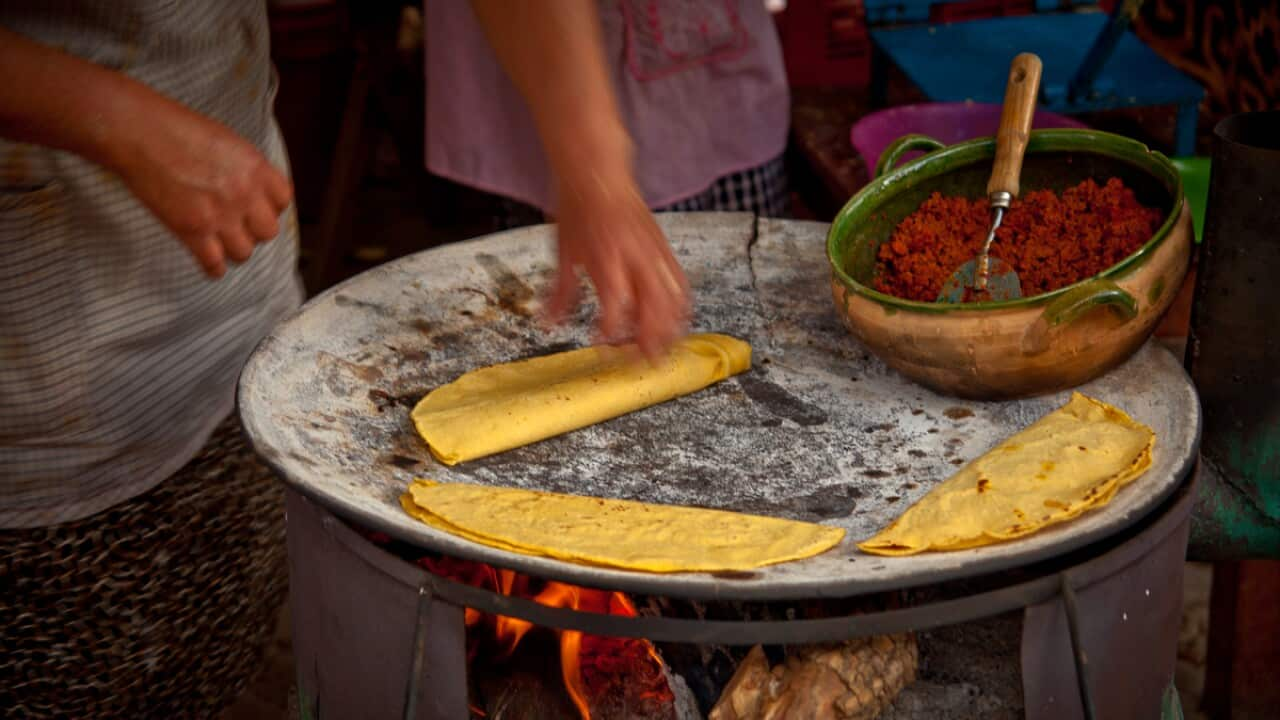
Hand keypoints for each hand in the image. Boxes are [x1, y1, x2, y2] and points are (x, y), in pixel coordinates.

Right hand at [113, 100, 291, 277]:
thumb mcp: (226, 141)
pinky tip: (208, 262)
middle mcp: (244, 194)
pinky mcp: (193, 231)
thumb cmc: (175, 128)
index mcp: (255, 168)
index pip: (282, 201)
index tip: (256, 208)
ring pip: (244, 253)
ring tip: (220, 242)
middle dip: (253, 230)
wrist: (138, 132)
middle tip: (236, 225)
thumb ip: (245, 169)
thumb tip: (252, 191)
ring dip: (233, 249)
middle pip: (268, 232)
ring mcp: (220, 215)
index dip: (269, 206)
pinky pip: (214, 264)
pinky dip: (212, 267)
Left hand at [545, 171, 689, 359]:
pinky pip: (680, 285)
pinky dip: (680, 309)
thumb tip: (548, 324)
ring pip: (672, 301)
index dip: (611, 331)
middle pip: (653, 310)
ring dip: (668, 330)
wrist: (598, 173)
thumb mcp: (562, 252)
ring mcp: (653, 253)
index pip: (616, 305)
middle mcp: (634, 258)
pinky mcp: (664, 249)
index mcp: (606, 258)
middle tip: (637, 363)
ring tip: (659, 351)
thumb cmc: (577, 209)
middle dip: (648, 341)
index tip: (601, 345)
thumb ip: (560, 294)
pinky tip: (674, 323)